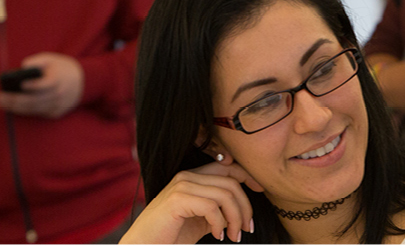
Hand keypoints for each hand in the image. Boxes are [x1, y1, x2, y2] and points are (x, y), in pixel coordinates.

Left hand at [0, 52, 83, 117]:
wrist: (82, 82)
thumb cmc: (60, 68)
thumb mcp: (50, 59)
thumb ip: (36, 61)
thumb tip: (22, 67)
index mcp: (58, 79)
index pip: (46, 84)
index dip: (34, 85)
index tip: (21, 84)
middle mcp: (59, 94)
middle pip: (35, 100)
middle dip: (16, 100)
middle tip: (0, 97)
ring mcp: (58, 105)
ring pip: (34, 109)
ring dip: (17, 108)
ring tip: (2, 103)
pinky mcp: (56, 113)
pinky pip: (38, 113)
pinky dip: (25, 111)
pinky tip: (13, 107)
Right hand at [119, 162, 264, 243]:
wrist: (144, 245)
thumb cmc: (170, 235)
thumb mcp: (200, 220)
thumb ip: (217, 210)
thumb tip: (241, 211)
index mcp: (192, 177)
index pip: (227, 167)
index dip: (248, 176)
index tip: (260, 191)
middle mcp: (187, 176)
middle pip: (231, 182)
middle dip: (245, 207)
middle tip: (246, 229)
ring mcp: (181, 185)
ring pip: (225, 194)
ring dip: (235, 219)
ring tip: (232, 236)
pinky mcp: (177, 199)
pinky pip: (212, 207)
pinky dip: (220, 223)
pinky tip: (217, 236)